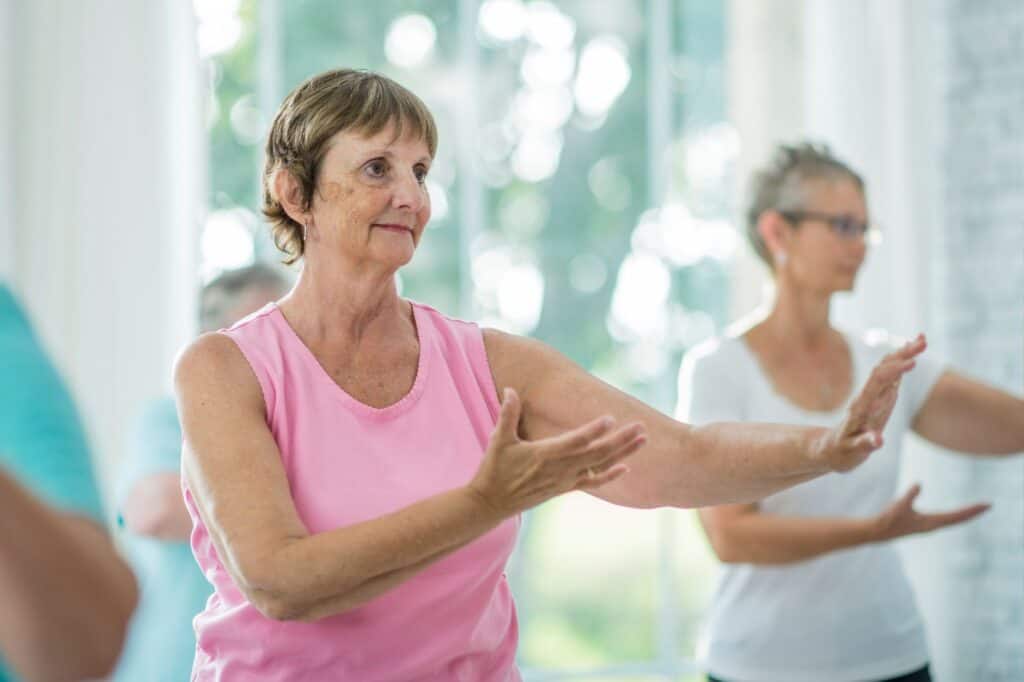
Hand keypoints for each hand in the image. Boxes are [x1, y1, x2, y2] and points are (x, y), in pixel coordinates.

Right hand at [468, 388, 646, 515]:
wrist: (492, 502)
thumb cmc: (495, 469)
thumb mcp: (498, 440)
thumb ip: (508, 414)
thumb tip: (510, 390)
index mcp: (545, 454)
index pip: (575, 441)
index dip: (593, 430)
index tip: (611, 419)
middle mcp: (560, 468)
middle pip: (597, 453)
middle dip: (621, 440)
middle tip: (641, 427)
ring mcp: (565, 480)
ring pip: (600, 465)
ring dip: (623, 453)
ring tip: (643, 440)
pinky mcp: (565, 488)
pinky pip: (592, 482)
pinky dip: (609, 475)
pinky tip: (625, 468)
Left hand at [814, 334, 926, 471]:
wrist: (832, 448)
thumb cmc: (843, 452)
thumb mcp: (853, 451)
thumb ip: (865, 444)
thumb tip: (878, 440)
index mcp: (861, 407)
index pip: (877, 383)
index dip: (894, 371)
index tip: (912, 362)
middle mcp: (866, 397)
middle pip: (883, 370)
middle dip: (902, 355)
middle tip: (923, 341)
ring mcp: (873, 396)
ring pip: (887, 369)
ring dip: (904, 354)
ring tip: (922, 339)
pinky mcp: (878, 398)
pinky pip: (890, 377)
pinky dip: (901, 364)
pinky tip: (912, 356)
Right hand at [873, 483, 989, 541]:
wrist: (877, 531)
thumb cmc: (888, 519)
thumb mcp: (900, 504)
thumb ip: (911, 494)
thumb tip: (920, 483)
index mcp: (931, 522)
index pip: (957, 516)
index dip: (972, 510)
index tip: (987, 504)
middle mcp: (933, 525)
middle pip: (959, 519)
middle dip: (973, 512)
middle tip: (988, 505)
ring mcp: (928, 526)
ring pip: (953, 520)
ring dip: (964, 514)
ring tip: (975, 509)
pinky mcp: (923, 524)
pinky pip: (945, 519)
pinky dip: (954, 515)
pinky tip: (953, 515)